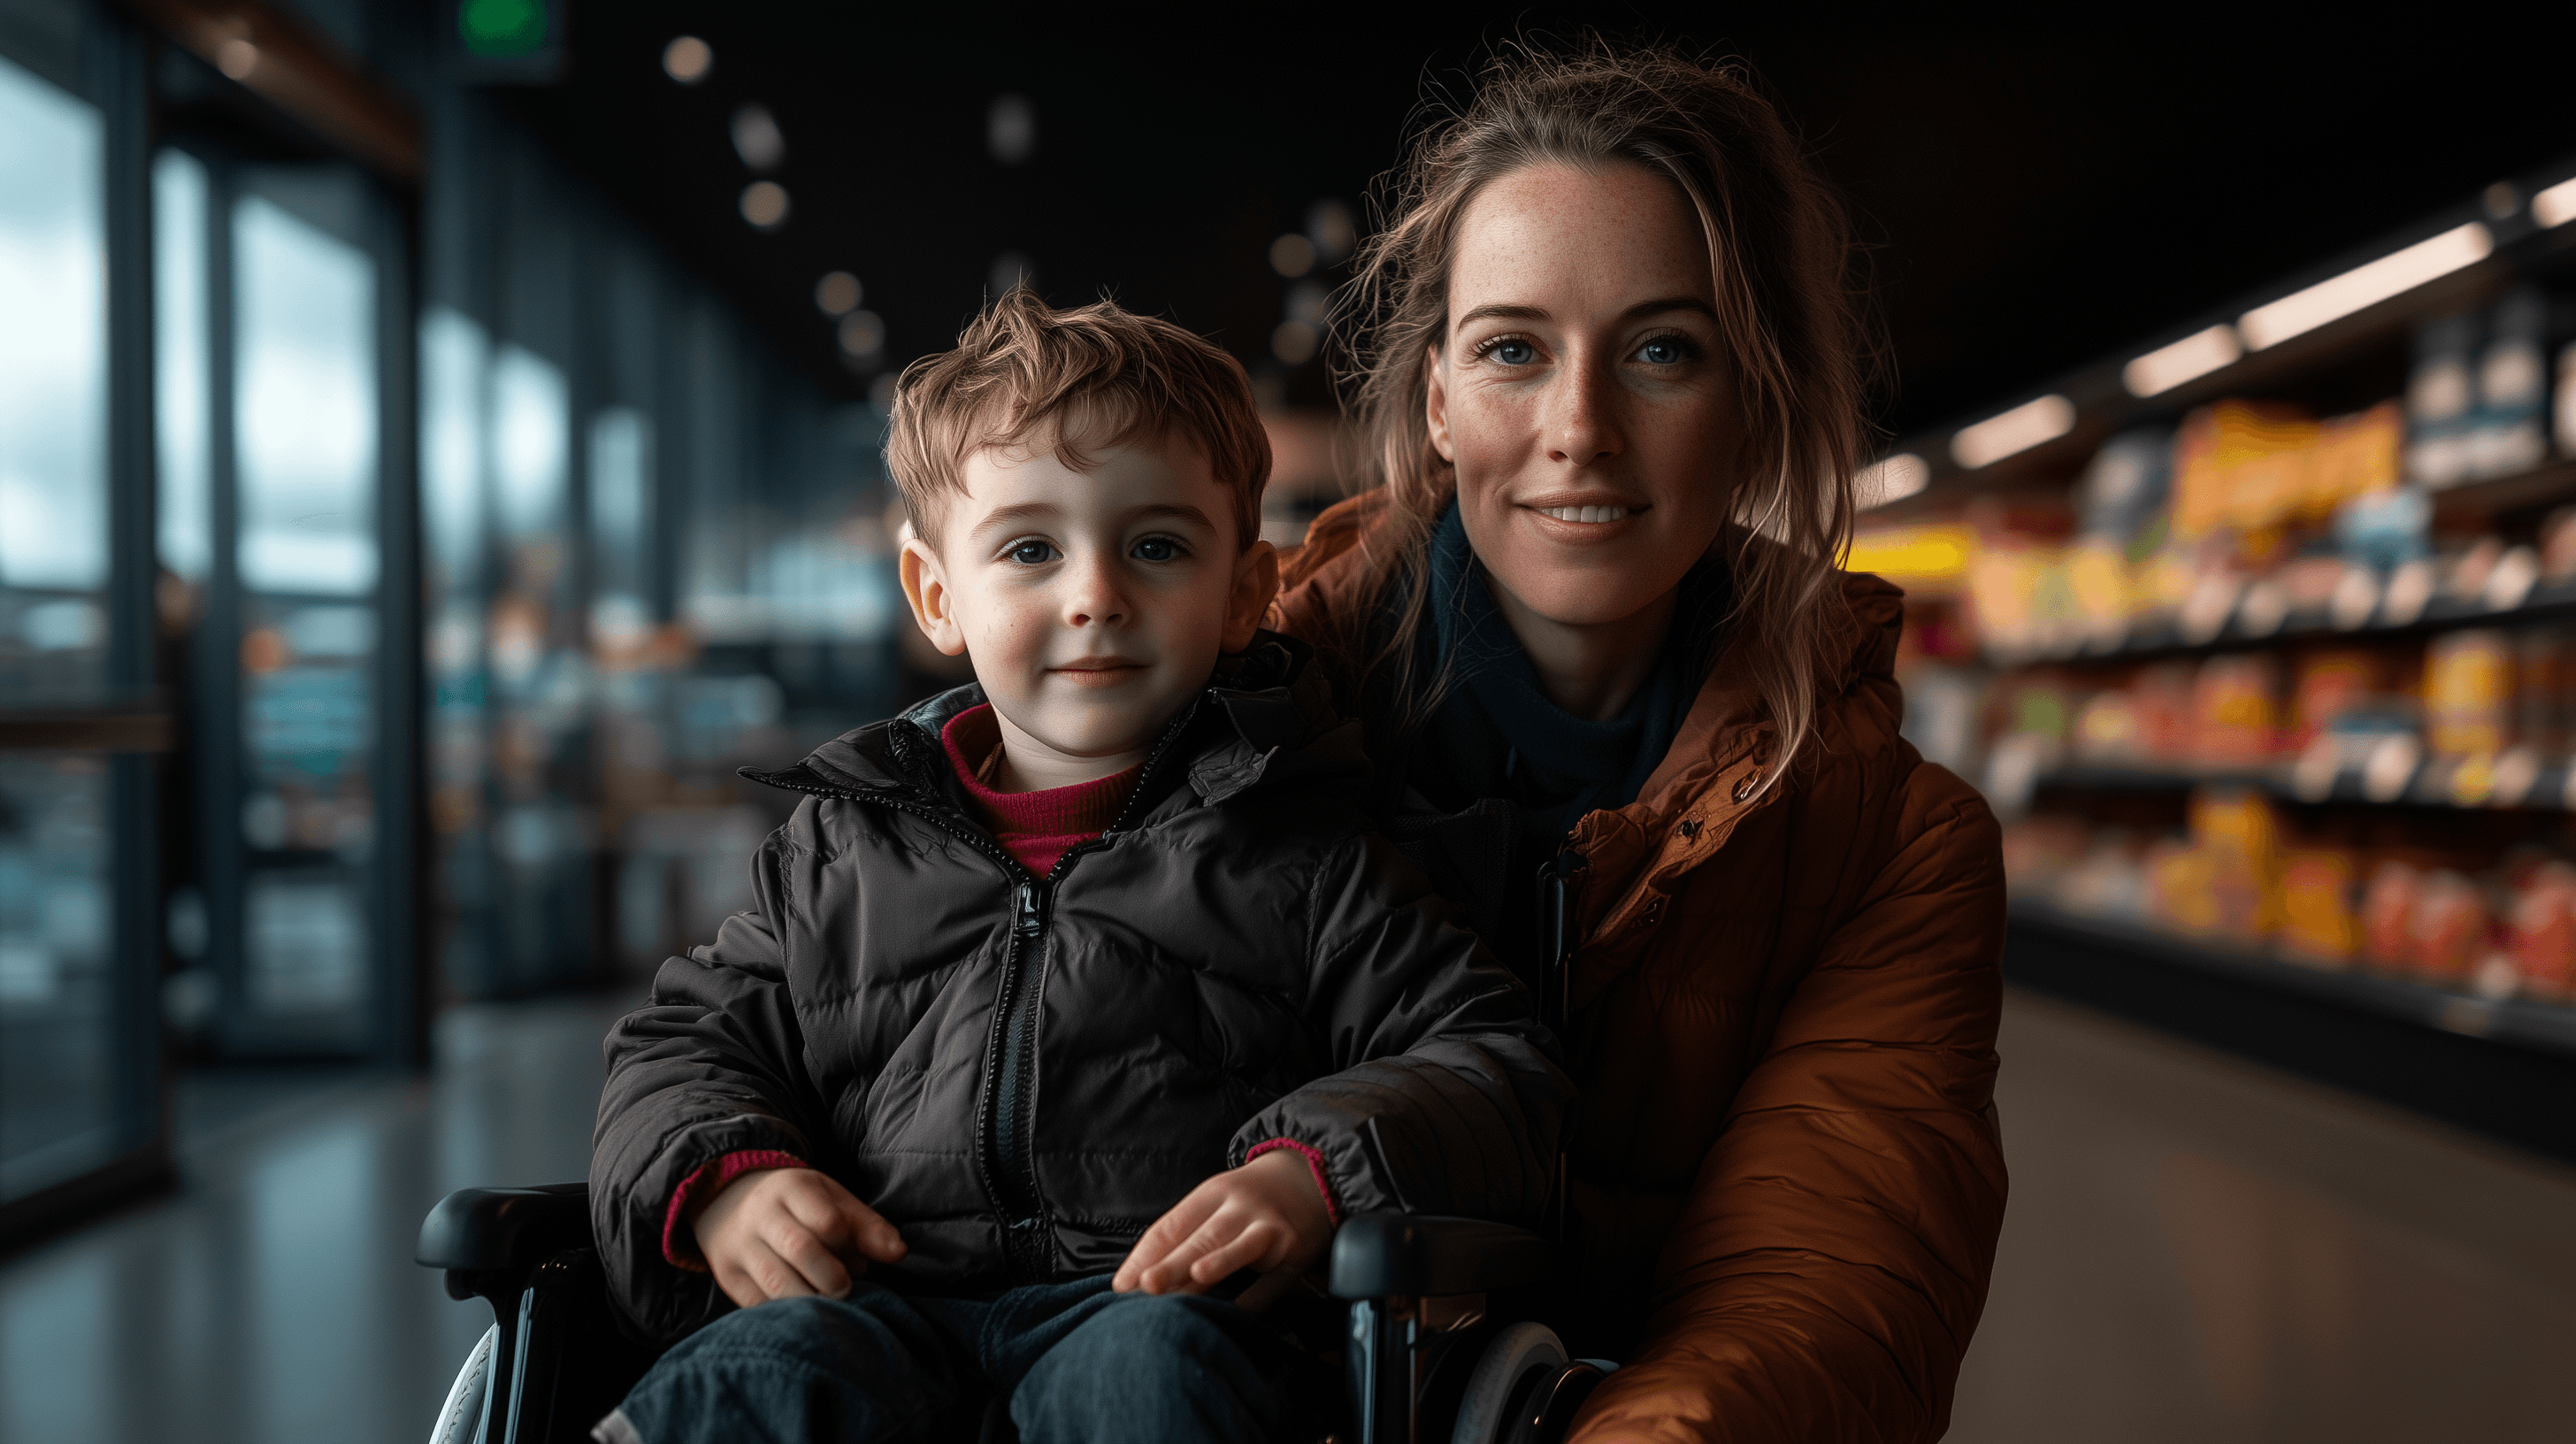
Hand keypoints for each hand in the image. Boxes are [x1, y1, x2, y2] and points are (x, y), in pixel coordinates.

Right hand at [691, 1167, 907, 1309]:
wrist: (728, 1202)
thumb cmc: (797, 1206)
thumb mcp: (832, 1201)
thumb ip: (867, 1227)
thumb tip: (899, 1254)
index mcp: (791, 1188)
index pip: (827, 1220)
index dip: (847, 1244)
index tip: (854, 1256)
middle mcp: (760, 1215)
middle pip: (801, 1249)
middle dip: (832, 1278)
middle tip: (844, 1289)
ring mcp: (738, 1247)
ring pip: (776, 1283)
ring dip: (810, 1300)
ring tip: (825, 1302)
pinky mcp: (727, 1276)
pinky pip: (759, 1303)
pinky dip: (786, 1312)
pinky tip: (801, 1309)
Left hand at [1112, 1149, 1331, 1310]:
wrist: (1311, 1178)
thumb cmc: (1246, 1202)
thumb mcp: (1215, 1204)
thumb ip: (1182, 1238)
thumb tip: (1137, 1282)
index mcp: (1210, 1194)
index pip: (1171, 1225)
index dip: (1144, 1255)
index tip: (1121, 1285)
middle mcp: (1240, 1208)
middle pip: (1202, 1237)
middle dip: (1174, 1262)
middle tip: (1147, 1285)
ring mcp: (1271, 1229)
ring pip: (1242, 1247)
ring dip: (1220, 1262)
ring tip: (1197, 1276)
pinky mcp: (1296, 1252)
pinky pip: (1274, 1280)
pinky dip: (1256, 1298)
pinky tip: (1236, 1314)